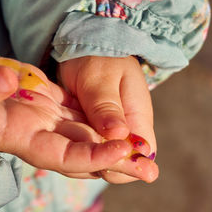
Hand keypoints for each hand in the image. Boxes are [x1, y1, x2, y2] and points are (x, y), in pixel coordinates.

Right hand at [0, 54, 136, 177]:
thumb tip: (7, 77)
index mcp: (20, 139)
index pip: (63, 155)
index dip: (92, 156)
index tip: (122, 150)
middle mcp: (39, 133)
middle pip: (84, 151)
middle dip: (117, 160)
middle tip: (151, 168)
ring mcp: (45, 117)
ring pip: (86, 132)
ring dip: (115, 140)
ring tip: (145, 148)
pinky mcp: (46, 100)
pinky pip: (79, 112)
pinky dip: (100, 117)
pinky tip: (121, 121)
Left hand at [58, 56, 157, 182]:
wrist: (91, 44)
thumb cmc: (98, 58)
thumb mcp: (101, 79)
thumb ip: (107, 107)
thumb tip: (119, 135)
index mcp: (139, 117)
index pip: (142, 155)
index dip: (123, 167)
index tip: (97, 164)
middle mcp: (131, 128)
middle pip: (125, 160)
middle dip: (104, 165)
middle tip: (76, 157)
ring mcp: (117, 129)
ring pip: (109, 155)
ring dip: (92, 158)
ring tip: (70, 152)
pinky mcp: (102, 127)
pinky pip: (96, 144)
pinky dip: (85, 147)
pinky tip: (70, 145)